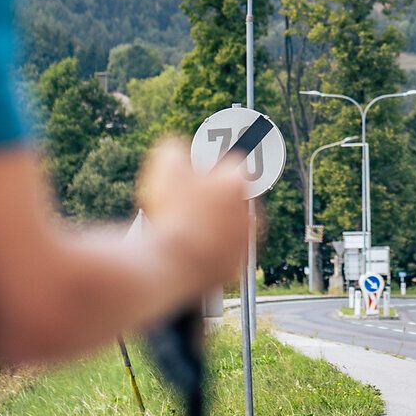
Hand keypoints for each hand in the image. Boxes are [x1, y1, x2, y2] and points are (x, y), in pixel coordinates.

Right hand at [136, 137, 261, 292]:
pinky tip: (189, 247)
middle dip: (215, 197)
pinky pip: (222, 252)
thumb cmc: (173, 213)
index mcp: (237, 183)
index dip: (213, 166)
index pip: (234, 164)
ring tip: (186, 226)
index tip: (200, 171)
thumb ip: (174, 149)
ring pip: (230, 226)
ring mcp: (244, 241)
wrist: (172, 262)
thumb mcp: (167, 167)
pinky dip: (209, 250)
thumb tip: (177, 149)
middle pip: (233, 197)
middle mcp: (249, 211)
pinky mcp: (235, 266)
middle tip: (189, 201)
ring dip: (214, 224)